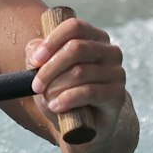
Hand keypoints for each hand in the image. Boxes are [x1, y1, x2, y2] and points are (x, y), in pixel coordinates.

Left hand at [24, 15, 136, 152]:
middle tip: (35, 86)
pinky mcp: (118, 95)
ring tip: (47, 99)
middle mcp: (110, 51)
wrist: (82, 126)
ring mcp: (117, 73)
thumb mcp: (45, 72)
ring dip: (56, 87)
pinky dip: (67, 99)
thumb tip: (35, 49)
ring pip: (80, 72)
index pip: (74, 27)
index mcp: (94, 38)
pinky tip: (56, 106)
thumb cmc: (63, 93)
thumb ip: (37, 56)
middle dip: (50, 68)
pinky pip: (89, 92)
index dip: (52, 41)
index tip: (34, 60)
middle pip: (76, 48)